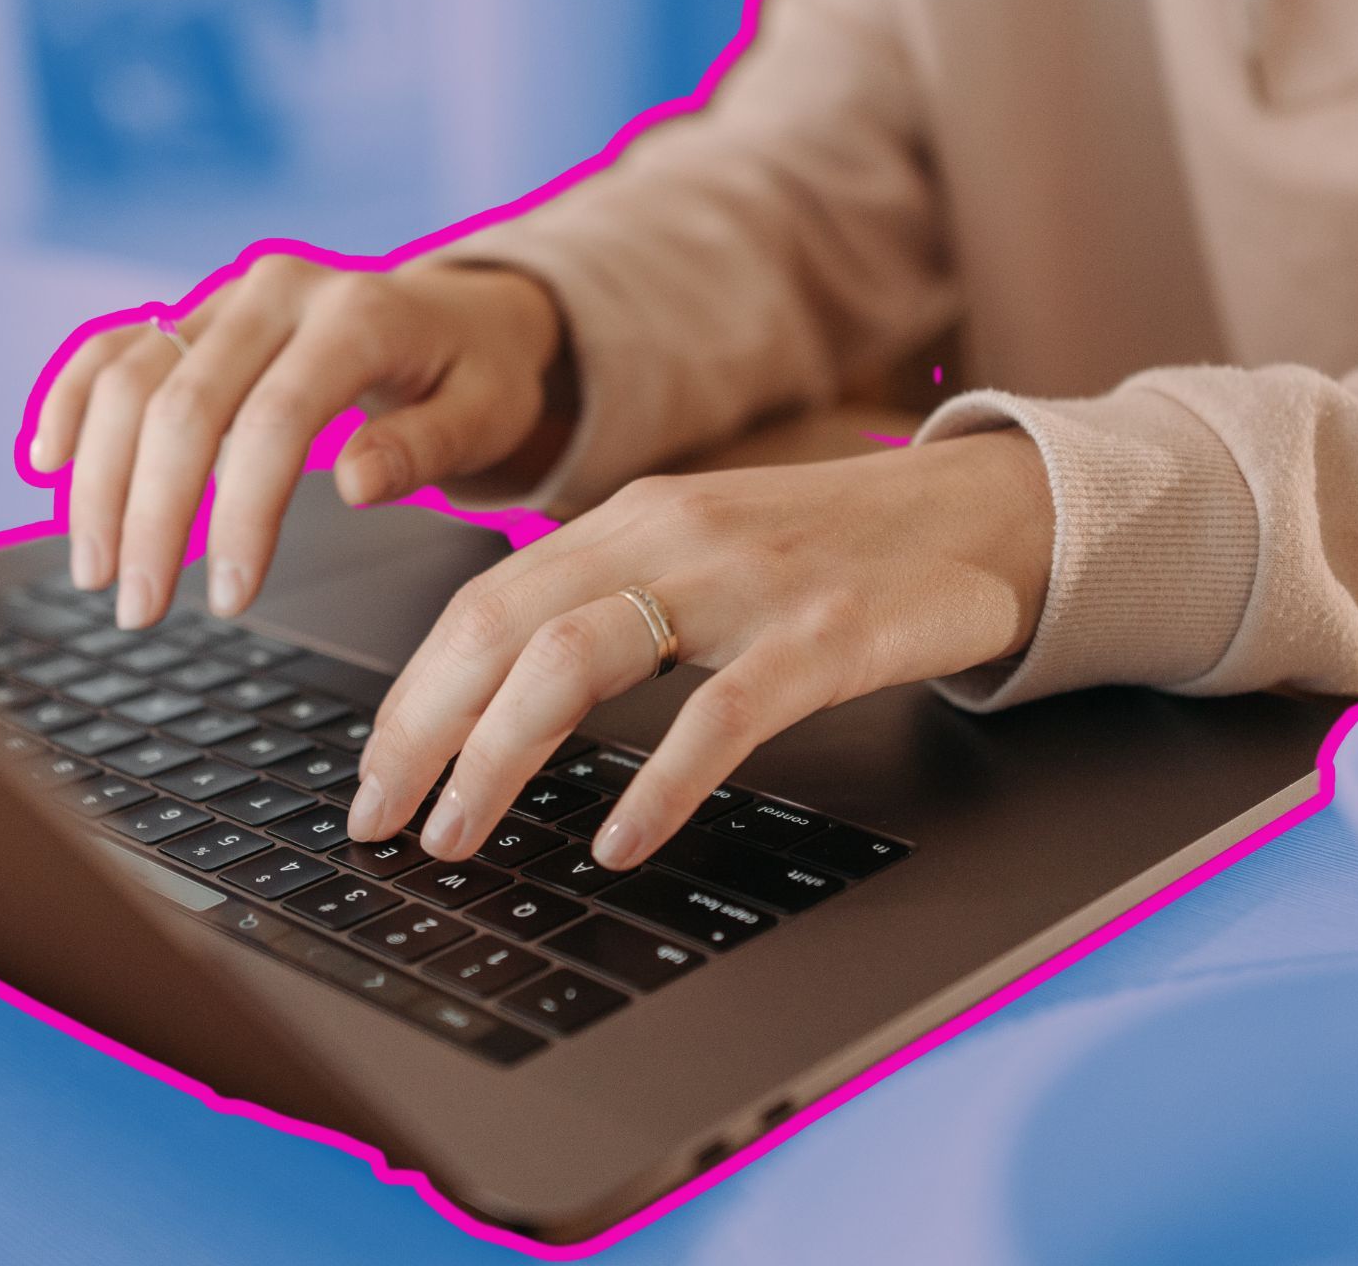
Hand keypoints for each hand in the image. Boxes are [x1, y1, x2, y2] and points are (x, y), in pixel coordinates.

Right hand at [28, 258, 566, 627]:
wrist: (461, 313)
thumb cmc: (478, 376)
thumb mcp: (486, 414)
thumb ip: (426, 446)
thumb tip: (355, 482)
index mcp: (356, 314)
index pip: (276, 420)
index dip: (242, 514)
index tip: (230, 598)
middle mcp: (276, 291)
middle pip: (182, 402)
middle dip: (150, 515)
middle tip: (139, 608)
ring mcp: (225, 297)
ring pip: (129, 377)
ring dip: (98, 478)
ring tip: (96, 570)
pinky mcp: (192, 315)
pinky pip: (111, 348)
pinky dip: (71, 403)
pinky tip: (45, 464)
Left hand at [351, 432, 1054, 868]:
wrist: (986, 514)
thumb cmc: (835, 552)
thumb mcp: (704, 556)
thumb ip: (613, 603)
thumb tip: (499, 702)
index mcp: (631, 519)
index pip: (481, 604)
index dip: (411, 695)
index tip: (371, 775)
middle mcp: (670, 536)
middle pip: (500, 628)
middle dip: (419, 733)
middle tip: (380, 823)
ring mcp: (746, 582)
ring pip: (576, 657)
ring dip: (498, 758)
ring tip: (461, 836)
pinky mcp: (825, 633)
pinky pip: (721, 716)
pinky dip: (657, 785)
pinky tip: (619, 843)